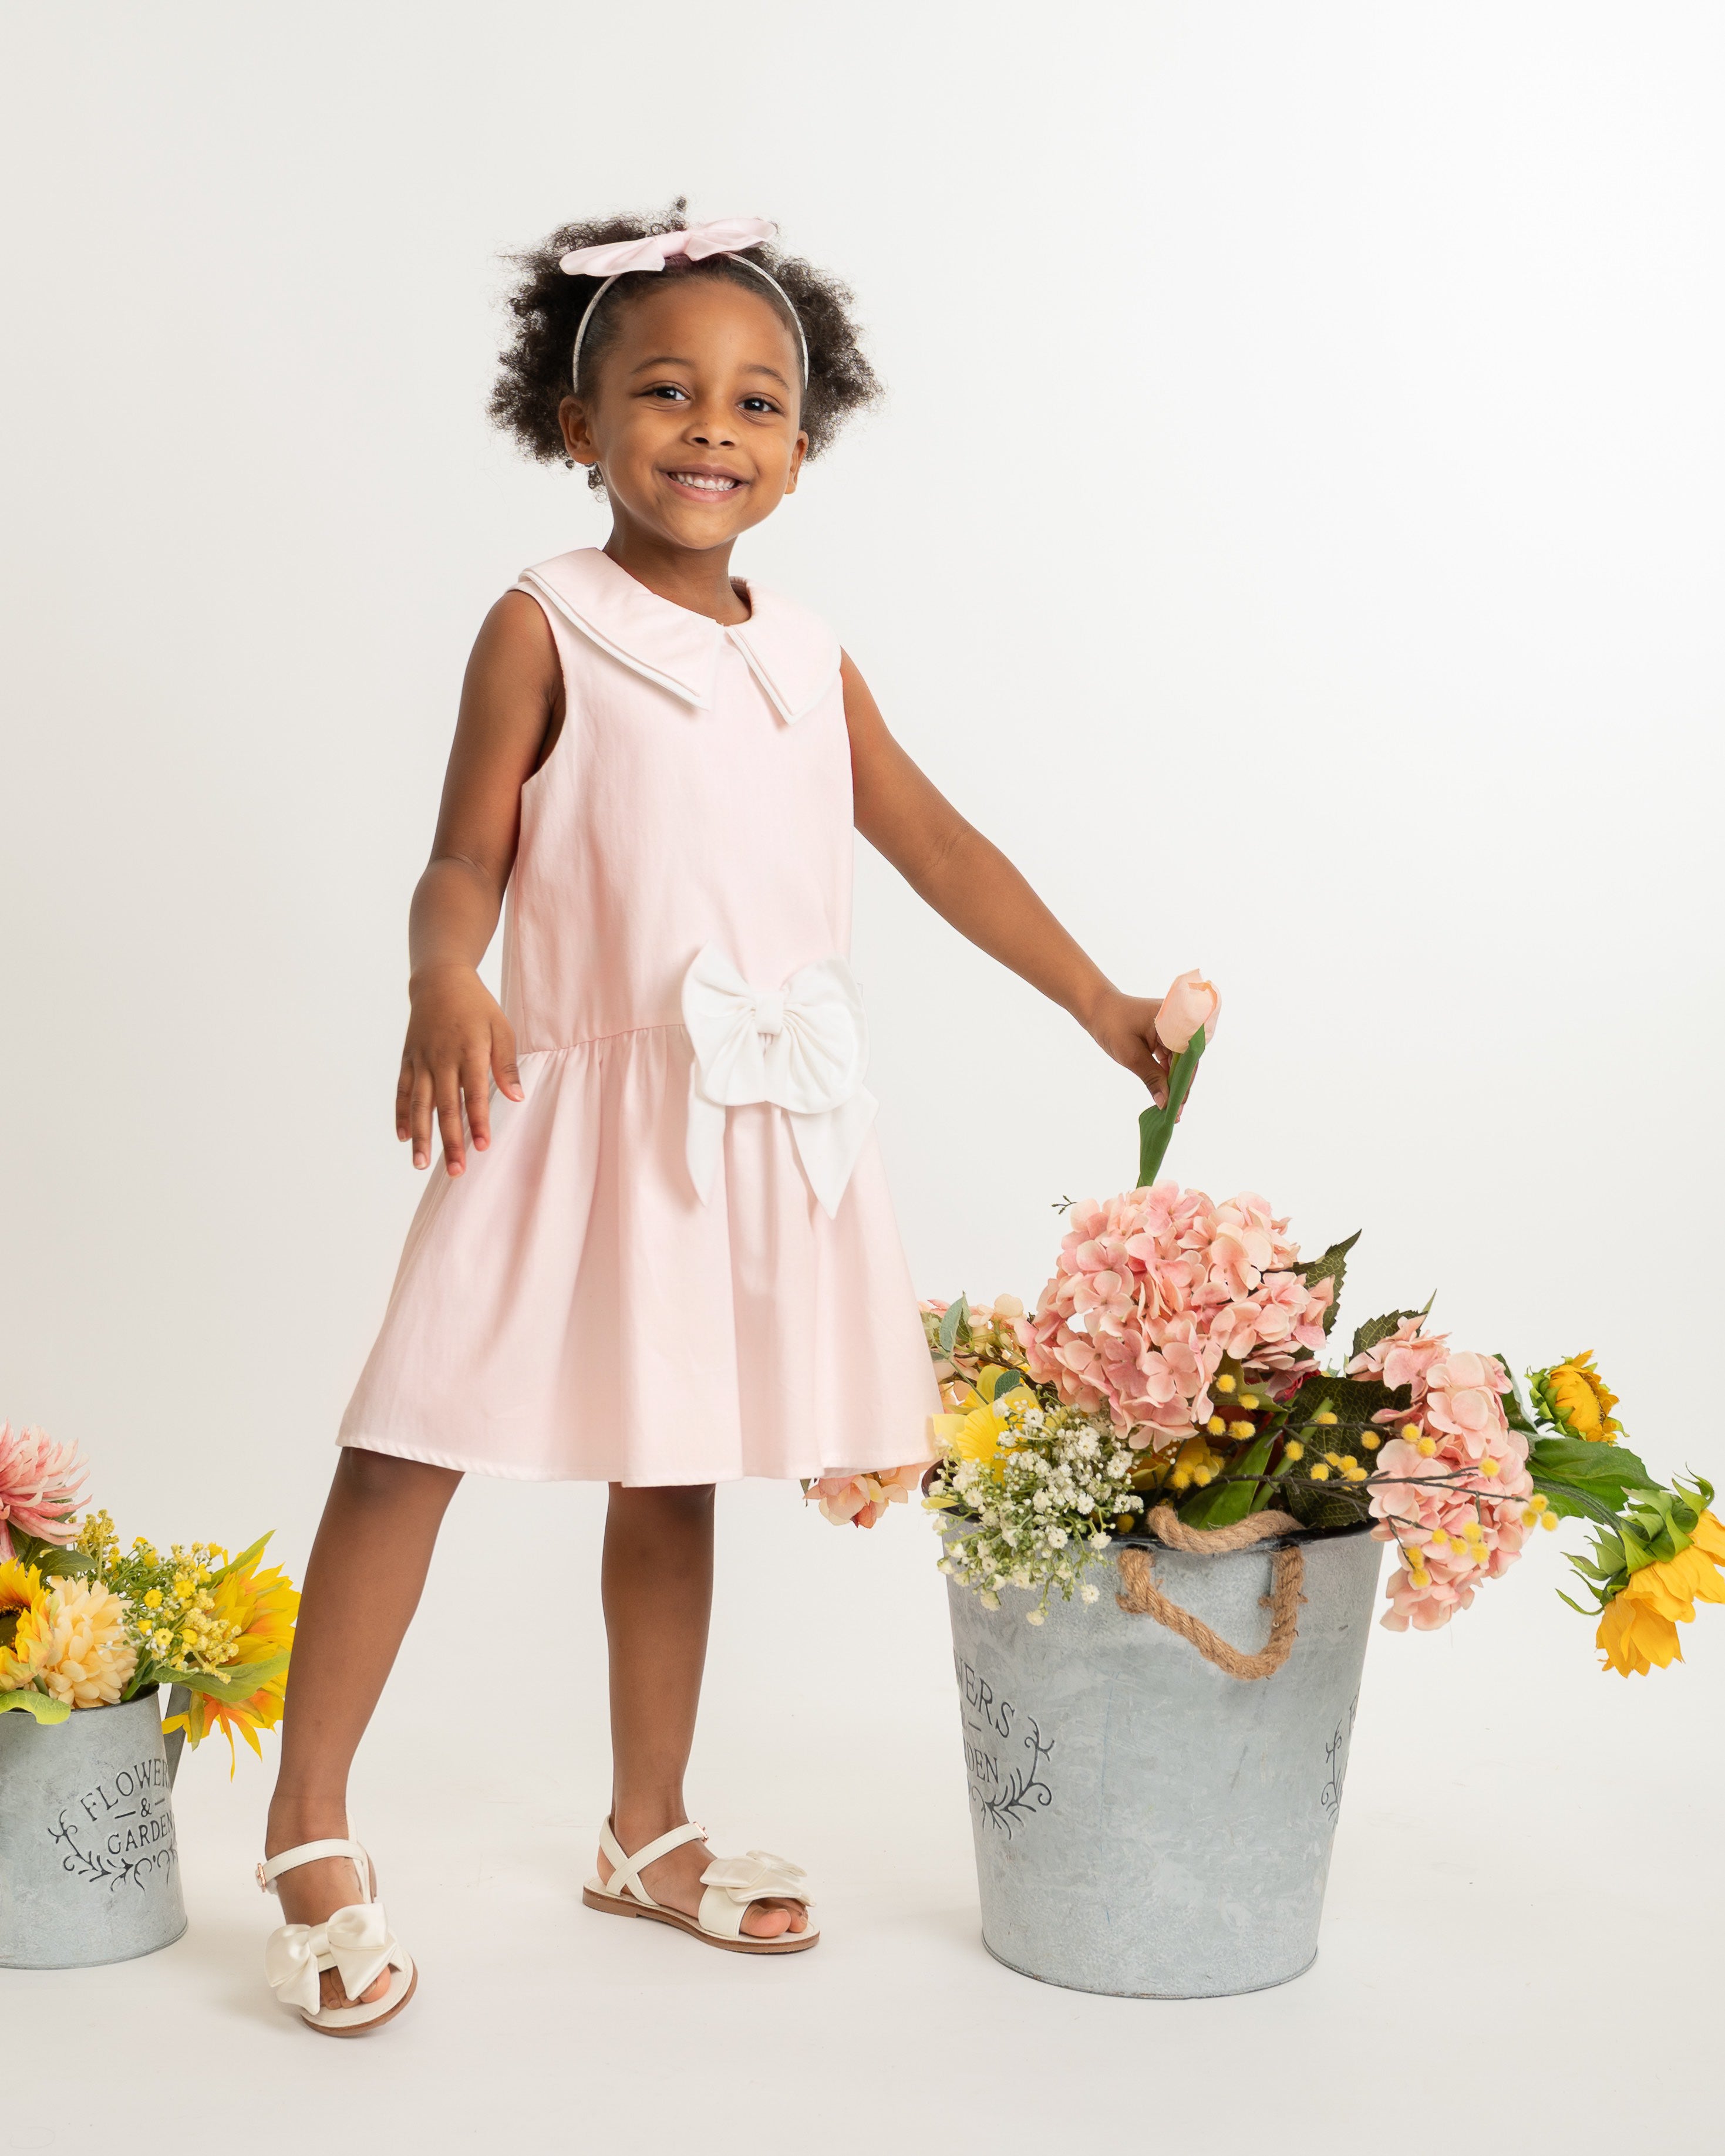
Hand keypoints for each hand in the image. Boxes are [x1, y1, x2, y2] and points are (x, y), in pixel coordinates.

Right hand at [396, 964, 522, 1174]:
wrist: (440, 981)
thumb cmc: (477, 1007)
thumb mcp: (501, 1028)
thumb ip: (506, 1065)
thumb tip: (517, 1098)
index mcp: (469, 1052)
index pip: (475, 1094)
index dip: (479, 1122)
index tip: (483, 1147)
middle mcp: (441, 1059)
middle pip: (445, 1107)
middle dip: (450, 1141)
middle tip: (456, 1171)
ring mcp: (421, 1061)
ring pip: (419, 1104)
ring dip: (421, 1136)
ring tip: (421, 1164)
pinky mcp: (408, 1060)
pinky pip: (402, 1091)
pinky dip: (401, 1114)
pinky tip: (404, 1137)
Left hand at [1085, 989, 1176, 1107]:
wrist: (1097, 1009)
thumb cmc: (1111, 1025)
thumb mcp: (1130, 1055)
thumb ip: (1151, 1078)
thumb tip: (1165, 1103)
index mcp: (1173, 1020)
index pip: (1187, 1054)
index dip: (1184, 1080)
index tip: (1179, 1101)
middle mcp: (1178, 1023)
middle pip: (1186, 1059)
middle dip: (1180, 1084)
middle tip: (1176, 1111)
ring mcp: (1172, 1030)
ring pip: (1179, 1061)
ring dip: (1174, 1082)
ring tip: (1171, 1107)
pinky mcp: (1164, 1037)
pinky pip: (1171, 1057)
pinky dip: (1166, 1074)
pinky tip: (1165, 1092)